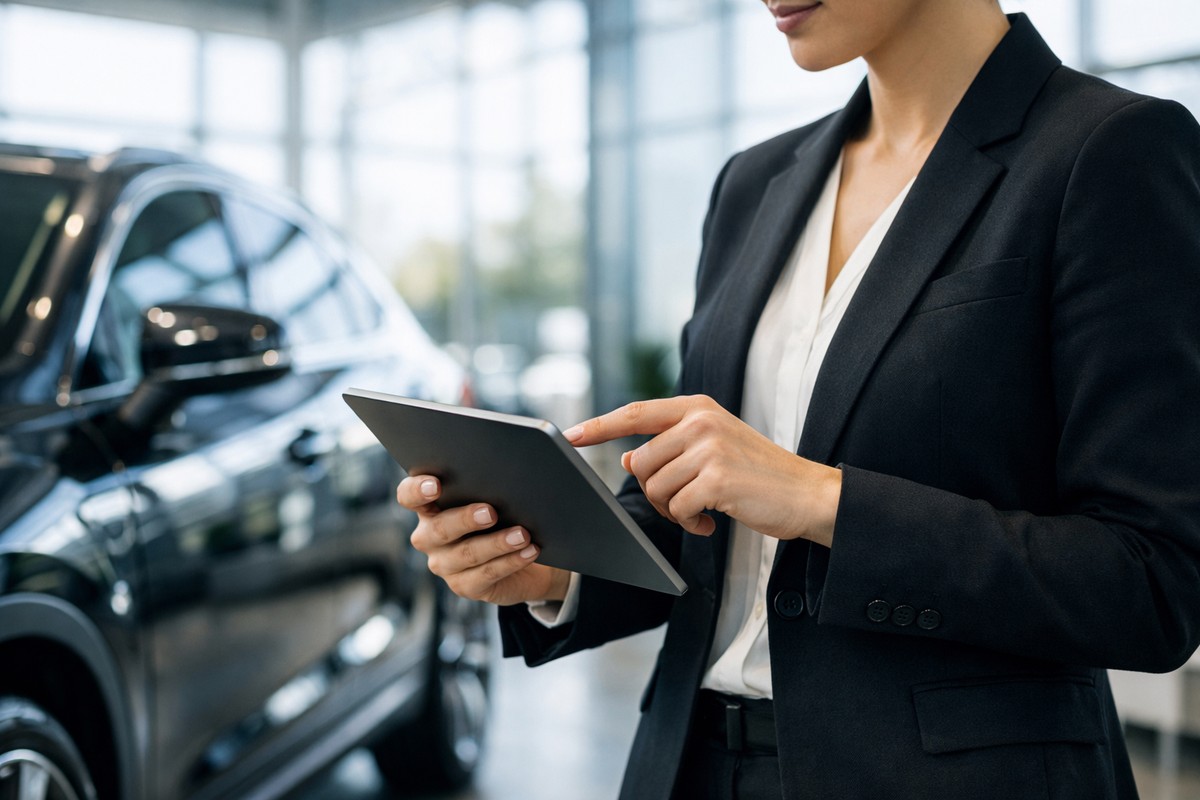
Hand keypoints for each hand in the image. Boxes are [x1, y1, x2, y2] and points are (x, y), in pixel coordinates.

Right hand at [398, 475, 571, 605]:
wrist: (529, 551)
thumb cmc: (511, 510)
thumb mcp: (506, 487)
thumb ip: (513, 465)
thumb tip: (550, 441)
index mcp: (431, 504)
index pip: (409, 495)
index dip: (417, 490)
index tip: (436, 484)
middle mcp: (430, 535)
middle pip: (437, 528)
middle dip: (465, 518)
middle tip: (491, 511)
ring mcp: (445, 564)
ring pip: (465, 554)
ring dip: (496, 543)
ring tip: (522, 534)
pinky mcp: (465, 586)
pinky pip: (485, 576)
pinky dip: (510, 562)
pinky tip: (529, 551)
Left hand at [564, 395, 840, 545]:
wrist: (807, 494)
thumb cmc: (759, 476)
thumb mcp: (714, 450)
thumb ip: (672, 448)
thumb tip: (630, 457)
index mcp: (698, 407)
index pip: (636, 412)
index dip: (599, 426)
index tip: (570, 436)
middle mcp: (701, 421)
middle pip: (643, 463)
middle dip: (655, 492)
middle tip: (684, 505)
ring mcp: (709, 447)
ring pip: (656, 487)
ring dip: (673, 510)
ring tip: (702, 512)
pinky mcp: (716, 477)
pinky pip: (676, 508)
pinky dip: (689, 523)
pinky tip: (711, 522)